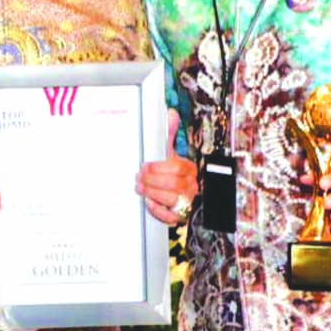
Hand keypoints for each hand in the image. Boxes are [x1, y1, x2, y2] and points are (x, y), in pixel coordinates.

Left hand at [135, 110, 198, 225]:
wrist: (180, 196)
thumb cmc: (173, 175)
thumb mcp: (171, 154)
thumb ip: (169, 136)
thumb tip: (171, 114)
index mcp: (190, 169)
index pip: (177, 167)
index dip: (158, 168)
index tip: (144, 166)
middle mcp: (191, 186)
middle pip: (174, 183)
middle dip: (152, 180)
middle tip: (138, 178)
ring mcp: (187, 201)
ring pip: (172, 198)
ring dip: (152, 193)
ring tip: (140, 189)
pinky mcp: (180, 216)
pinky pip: (170, 216)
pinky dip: (158, 210)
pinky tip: (149, 203)